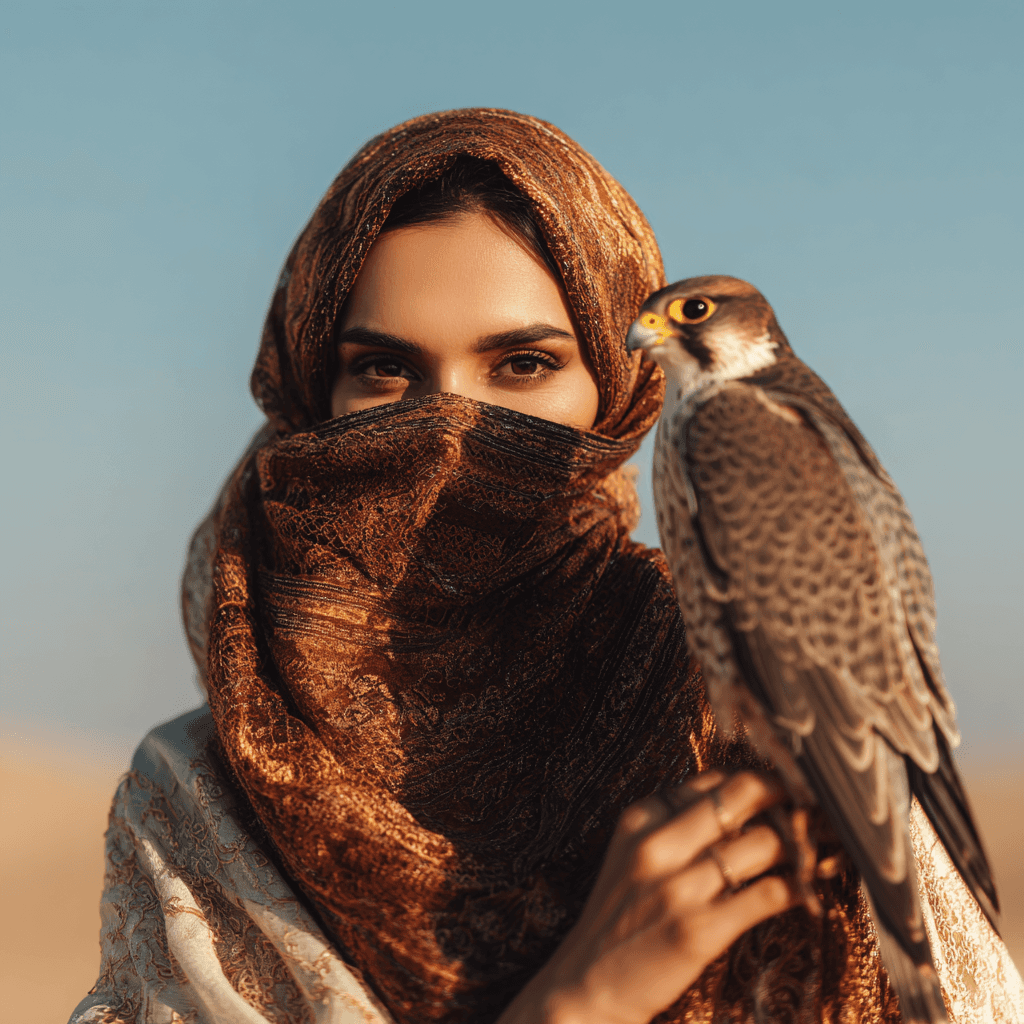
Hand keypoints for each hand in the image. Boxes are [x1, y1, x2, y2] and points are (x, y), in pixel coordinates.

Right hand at [497, 770, 799, 1023]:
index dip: (755, 780)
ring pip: (765, 842)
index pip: (714, 780)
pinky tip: (806, 889)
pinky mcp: (701, 930)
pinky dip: (798, 887)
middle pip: (742, 794)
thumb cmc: (619, 916)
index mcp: (640, 818)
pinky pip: (769, 894)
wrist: (588, 984)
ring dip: (802, 842)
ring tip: (816, 847)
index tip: (782, 789)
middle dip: (786, 793)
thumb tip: (736, 798)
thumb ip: (673, 823)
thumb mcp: (632, 853)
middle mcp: (659, 845)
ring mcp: (679, 888)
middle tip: (811, 803)